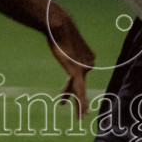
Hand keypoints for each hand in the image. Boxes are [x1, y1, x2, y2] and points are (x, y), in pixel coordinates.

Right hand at [46, 3, 93, 117]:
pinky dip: (81, 102)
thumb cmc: (56, 27)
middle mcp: (89, 63)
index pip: (78, 74)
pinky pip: (79, 91)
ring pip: (79, 89)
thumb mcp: (60, 36)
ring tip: (82, 117)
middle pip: (79, 83)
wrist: (59, 24)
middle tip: (82, 115)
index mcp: (87, 56)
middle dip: (75, 98)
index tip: (64, 98)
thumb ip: (61, 41)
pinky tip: (84, 113)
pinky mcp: (77, 72)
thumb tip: (52, 28)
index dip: (70, 86)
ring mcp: (84, 68)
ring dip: (79, 103)